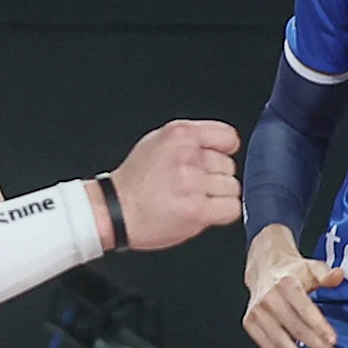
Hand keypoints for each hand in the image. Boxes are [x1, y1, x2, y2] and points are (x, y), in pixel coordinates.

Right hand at [104, 118, 240, 253]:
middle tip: (192, 186)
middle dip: (215, 177)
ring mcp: (193, 183)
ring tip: (193, 199)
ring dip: (218, 197)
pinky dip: (223, 213)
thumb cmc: (134, 181)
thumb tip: (219, 147)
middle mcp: (188, 155)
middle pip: (229, 166)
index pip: (228, 137)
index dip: (224, 152)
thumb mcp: (157, 141)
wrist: (116, 210)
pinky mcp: (196, 209)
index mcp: (180, 134)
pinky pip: (232, 209)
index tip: (216, 159)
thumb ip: (189, 140)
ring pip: (232, 188)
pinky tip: (205, 212)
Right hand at [241, 227, 342, 347]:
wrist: (264, 268)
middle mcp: (269, 298)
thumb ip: (326, 274)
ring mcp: (257, 312)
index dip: (320, 326)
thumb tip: (339, 275)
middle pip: (296, 329)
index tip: (333, 341)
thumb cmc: (292, 272)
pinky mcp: (249, 322)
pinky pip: (267, 345)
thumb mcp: (312, 268)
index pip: (305, 309)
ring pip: (281, 342)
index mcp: (286, 283)